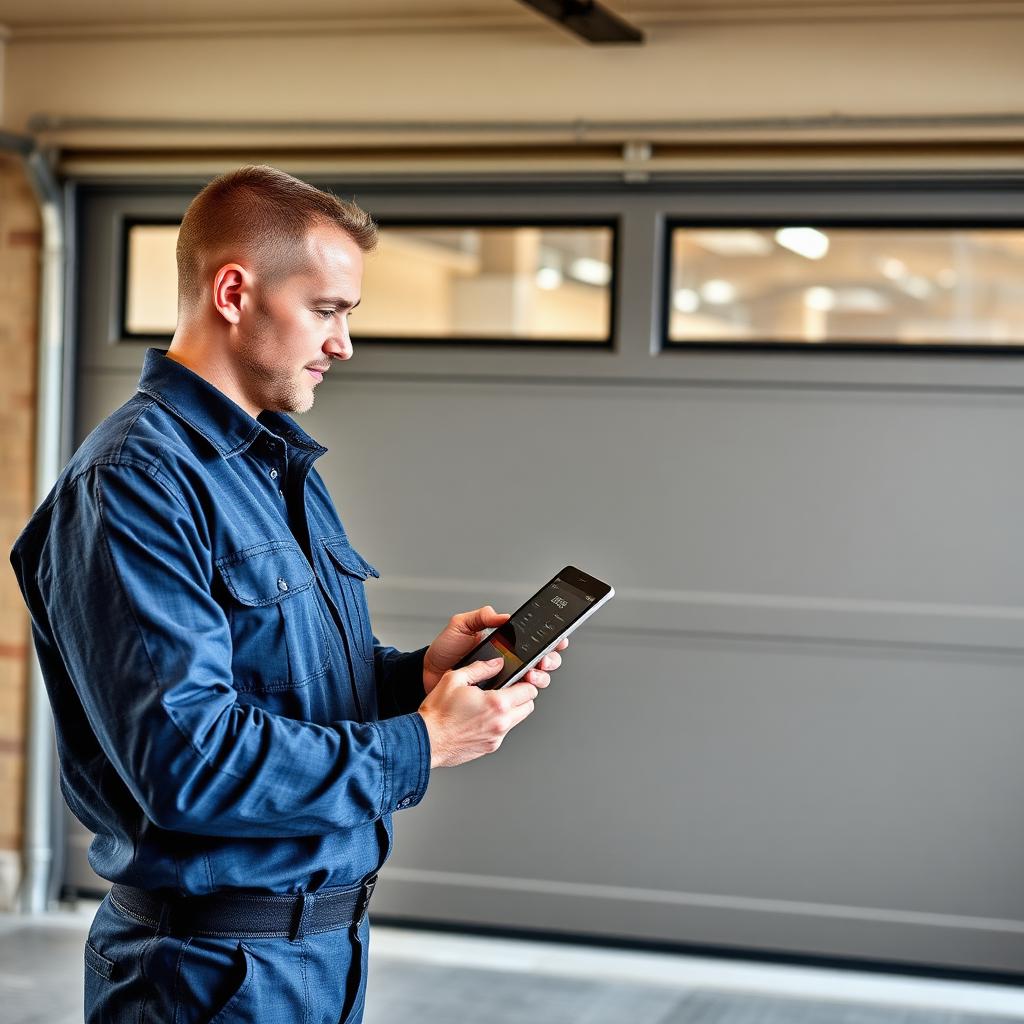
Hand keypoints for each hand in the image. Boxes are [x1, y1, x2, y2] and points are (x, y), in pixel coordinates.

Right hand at [418, 658, 539, 767]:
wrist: (426, 740)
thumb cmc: (438, 713)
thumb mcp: (455, 679)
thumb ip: (480, 668)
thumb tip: (496, 663)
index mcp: (496, 703)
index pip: (529, 691)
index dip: (526, 682)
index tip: (520, 679)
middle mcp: (501, 722)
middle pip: (528, 707)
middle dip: (522, 697)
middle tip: (507, 690)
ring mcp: (496, 737)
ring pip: (517, 720)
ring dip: (511, 711)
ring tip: (490, 704)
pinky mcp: (490, 747)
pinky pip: (502, 732)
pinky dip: (498, 724)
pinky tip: (481, 718)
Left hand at [422, 604, 568, 693]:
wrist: (427, 675)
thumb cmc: (444, 650)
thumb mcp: (460, 626)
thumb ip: (481, 617)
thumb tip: (502, 615)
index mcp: (505, 643)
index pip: (534, 641)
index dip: (551, 640)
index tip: (558, 639)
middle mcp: (509, 662)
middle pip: (542, 662)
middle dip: (549, 660)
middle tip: (542, 660)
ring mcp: (505, 680)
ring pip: (535, 681)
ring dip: (540, 677)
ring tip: (531, 675)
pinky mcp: (497, 697)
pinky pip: (517, 698)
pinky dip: (522, 694)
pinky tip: (519, 689)